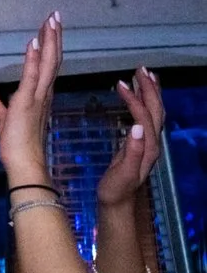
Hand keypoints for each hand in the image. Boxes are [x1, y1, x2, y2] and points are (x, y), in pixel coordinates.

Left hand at [0, 13, 62, 187]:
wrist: (23, 163)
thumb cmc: (16, 144)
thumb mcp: (1, 118)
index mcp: (40, 96)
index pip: (46, 65)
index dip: (49, 46)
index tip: (50, 28)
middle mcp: (43, 93)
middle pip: (51, 59)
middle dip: (54, 37)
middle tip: (55, 16)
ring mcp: (37, 97)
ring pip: (47, 63)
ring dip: (49, 41)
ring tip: (50, 21)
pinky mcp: (26, 102)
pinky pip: (31, 76)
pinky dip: (33, 59)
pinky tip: (34, 42)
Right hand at [96, 66, 165, 209]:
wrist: (118, 203)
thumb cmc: (116, 189)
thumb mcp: (123, 173)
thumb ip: (131, 152)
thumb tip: (136, 128)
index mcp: (148, 147)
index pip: (144, 117)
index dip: (135, 99)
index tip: (122, 83)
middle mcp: (152, 142)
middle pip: (156, 110)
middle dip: (150, 89)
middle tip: (140, 69)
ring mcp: (148, 142)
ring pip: (155, 112)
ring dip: (150, 93)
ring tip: (143, 75)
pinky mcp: (142, 143)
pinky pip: (147, 117)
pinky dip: (143, 102)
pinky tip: (136, 96)